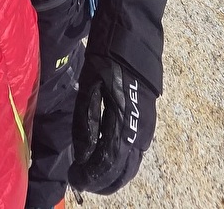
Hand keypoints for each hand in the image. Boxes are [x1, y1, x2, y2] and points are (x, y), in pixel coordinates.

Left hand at [68, 54, 155, 194]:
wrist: (132, 40)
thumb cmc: (105, 60)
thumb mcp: (89, 87)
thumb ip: (86, 123)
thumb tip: (82, 156)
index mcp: (122, 120)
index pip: (107, 161)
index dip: (90, 175)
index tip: (74, 177)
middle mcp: (140, 129)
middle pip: (123, 170)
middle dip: (102, 181)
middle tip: (83, 181)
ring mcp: (147, 127)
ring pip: (133, 164)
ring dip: (114, 175)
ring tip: (93, 176)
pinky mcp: (149, 122)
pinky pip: (137, 153)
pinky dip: (123, 163)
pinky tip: (109, 162)